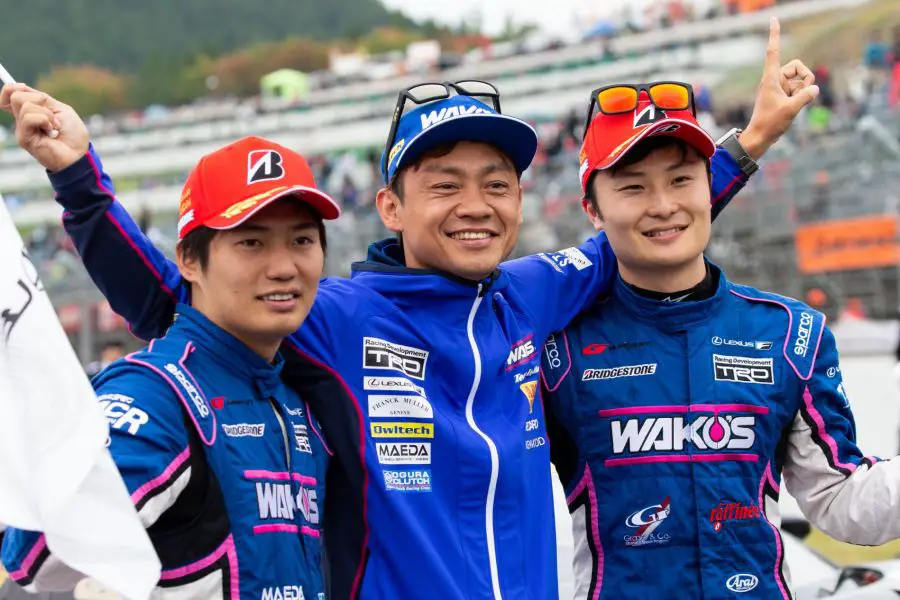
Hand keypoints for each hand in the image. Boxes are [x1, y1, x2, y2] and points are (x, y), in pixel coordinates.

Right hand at [0, 83, 88, 171]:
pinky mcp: (23, 138)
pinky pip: (28, 117)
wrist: (79, 155)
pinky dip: (44, 120)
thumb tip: (20, 87)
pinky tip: (52, 131)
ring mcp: (22, 129)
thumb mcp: (59, 109)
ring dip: (46, 113)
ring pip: (24, 105)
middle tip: (51, 115)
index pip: (9, 95)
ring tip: (55, 126)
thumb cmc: (73, 135)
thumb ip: (40, 98)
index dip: (12, 88)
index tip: (24, 87)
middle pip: (15, 96)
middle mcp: (22, 121)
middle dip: (38, 99)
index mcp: (30, 113)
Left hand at [739, 17, 819, 160]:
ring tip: (792, 105)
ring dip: (803, 90)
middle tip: (803, 93)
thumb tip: (815, 89)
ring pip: (800, 80)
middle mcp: (774, 80)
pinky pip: (798, 90)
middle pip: (797, 67)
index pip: (773, 51)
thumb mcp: (791, 109)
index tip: (773, 18)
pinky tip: (792, 108)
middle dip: (806, 77)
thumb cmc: (770, 123)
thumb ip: (806, 97)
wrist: (760, 137)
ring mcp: (778, 88)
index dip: (775, 35)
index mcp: (771, 78)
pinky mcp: (782, 95)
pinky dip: (801, 96)